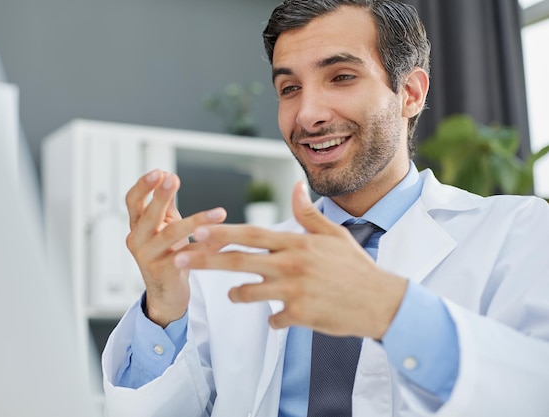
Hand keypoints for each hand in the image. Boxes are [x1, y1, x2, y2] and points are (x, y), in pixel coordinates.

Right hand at [125, 170, 226, 327]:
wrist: (167, 293)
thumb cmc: (167, 255)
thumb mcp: (165, 226)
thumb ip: (166, 204)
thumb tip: (168, 176)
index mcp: (137, 226)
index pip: (133, 201)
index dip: (143, 186)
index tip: (159, 171)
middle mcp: (137, 241)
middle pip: (148, 215)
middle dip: (160, 196)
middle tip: (173, 179)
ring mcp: (147, 258)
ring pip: (170, 235)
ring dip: (196, 221)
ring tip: (219, 212)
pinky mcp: (163, 273)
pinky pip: (187, 256)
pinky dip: (206, 246)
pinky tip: (222, 239)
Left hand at [173, 182, 406, 338]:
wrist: (380, 301)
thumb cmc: (355, 267)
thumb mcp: (333, 234)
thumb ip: (307, 213)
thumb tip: (295, 186)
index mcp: (296, 242)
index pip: (251, 234)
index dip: (222, 233)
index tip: (198, 231)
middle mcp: (290, 264)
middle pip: (238, 261)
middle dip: (204, 260)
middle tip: (179, 259)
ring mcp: (293, 290)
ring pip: (249, 291)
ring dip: (236, 293)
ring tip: (234, 293)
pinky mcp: (299, 314)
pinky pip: (272, 318)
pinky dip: (272, 318)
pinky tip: (276, 318)